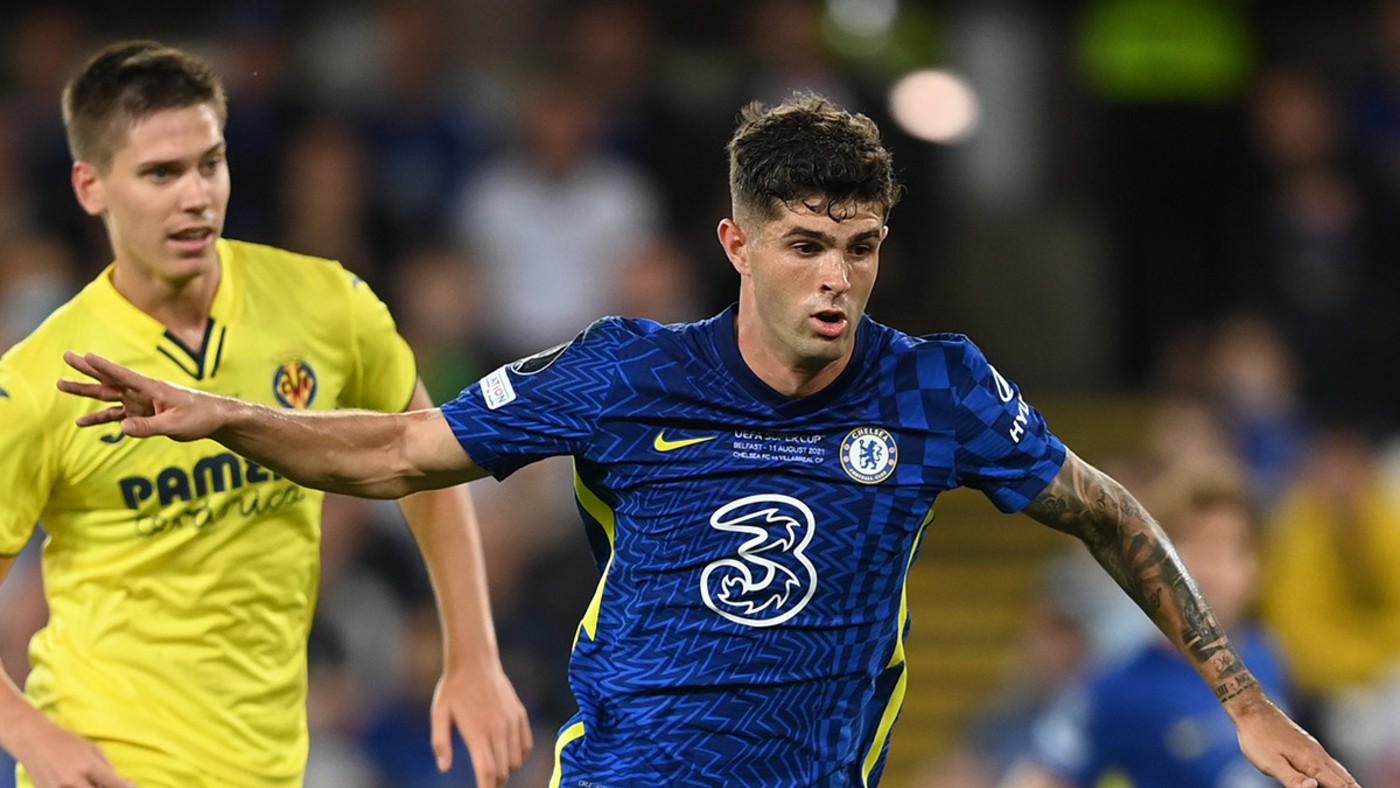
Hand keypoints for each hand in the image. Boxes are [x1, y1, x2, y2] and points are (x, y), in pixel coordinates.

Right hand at [7, 712, 134, 787]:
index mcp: (87, 766)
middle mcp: (72, 780)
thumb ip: (106, 768)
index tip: (131, 787)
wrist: (34, 741)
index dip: (124, 787)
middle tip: (109, 785)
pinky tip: (79, 783)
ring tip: (90, 781)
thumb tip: (120, 784)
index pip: (113, 784)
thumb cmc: (66, 742)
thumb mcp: (92, 748)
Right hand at [58, 351, 220, 441]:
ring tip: (61, 384)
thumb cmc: (199, 417)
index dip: (105, 366)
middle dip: (87, 369)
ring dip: (85, 391)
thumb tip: (122, 427)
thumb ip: (149, 427)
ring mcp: (139, 402)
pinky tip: (81, 422)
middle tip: (66, 356)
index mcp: (152, 388)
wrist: (214, 418)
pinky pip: (115, 416)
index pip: (124, 375)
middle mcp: (142, 392)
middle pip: (109, 379)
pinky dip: (100, 418)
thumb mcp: (175, 424)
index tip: (85, 355)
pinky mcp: (141, 415)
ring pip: (107, 395)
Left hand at [431, 660, 532, 786]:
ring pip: (516, 760)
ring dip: (506, 769)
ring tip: (494, 766)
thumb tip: (445, 768)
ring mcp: (512, 721)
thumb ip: (441, 743)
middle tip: (484, 781)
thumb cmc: (453, 688)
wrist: (475, 661)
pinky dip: (519, 755)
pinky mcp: (520, 714)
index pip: (488, 772)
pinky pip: (526, 745)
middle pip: (504, 771)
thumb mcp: (439, 714)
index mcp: (478, 732)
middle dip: (494, 782)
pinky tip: (507, 753)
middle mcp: (499, 729)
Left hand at [1232, 695, 1358, 786]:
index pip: (1338, 785)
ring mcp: (1313, 747)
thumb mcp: (1269, 763)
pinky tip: (1336, 775)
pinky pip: (1330, 762)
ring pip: (1338, 768)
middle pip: (1344, 777)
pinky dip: (1339, 772)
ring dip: (1350, 781)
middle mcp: (1317, 754)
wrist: (1252, 710)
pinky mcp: (1307, 743)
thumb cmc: (1257, 737)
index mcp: (1311, 762)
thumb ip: (1292, 778)